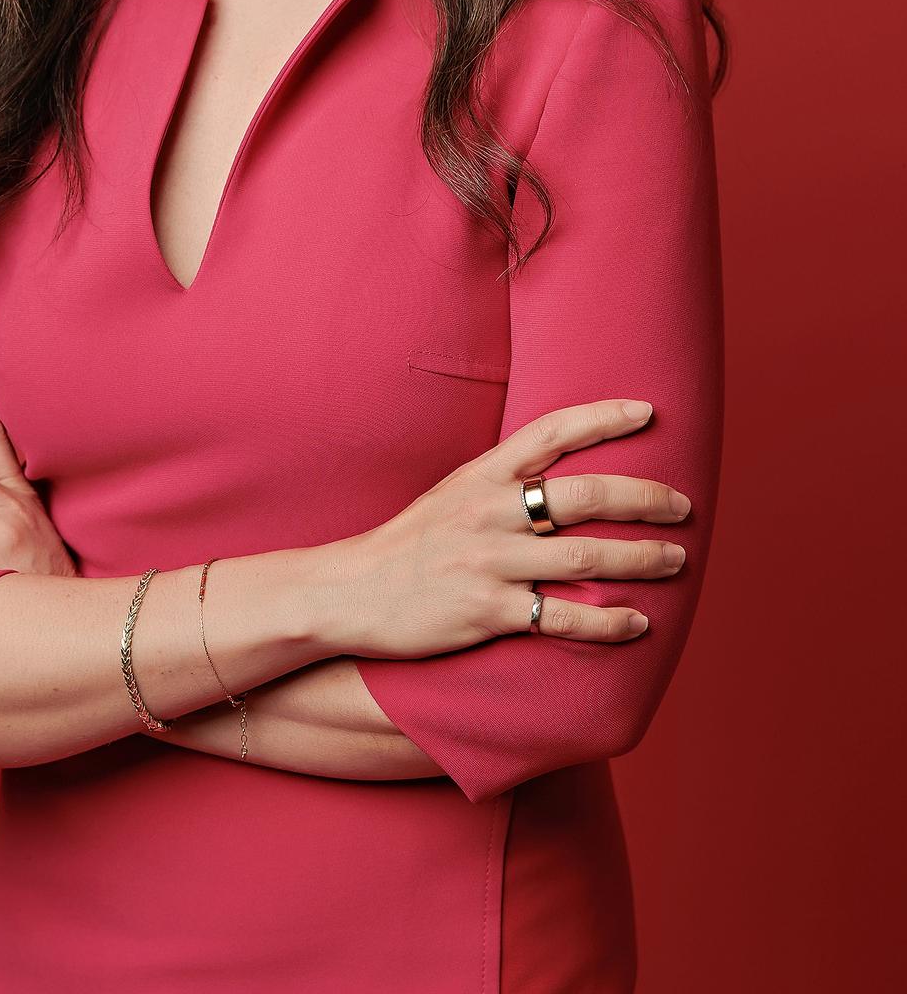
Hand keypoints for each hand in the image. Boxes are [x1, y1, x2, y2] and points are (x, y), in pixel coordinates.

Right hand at [338, 398, 690, 656]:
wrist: (350, 592)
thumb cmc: (409, 544)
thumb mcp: (451, 494)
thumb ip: (502, 482)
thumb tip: (561, 472)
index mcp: (482, 475)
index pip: (551, 431)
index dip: (603, 417)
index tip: (649, 411)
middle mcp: (489, 512)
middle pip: (585, 495)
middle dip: (645, 499)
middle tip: (684, 507)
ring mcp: (489, 563)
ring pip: (585, 558)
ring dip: (641, 559)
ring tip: (677, 560)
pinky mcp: (487, 612)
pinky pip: (561, 618)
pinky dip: (607, 621)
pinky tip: (638, 621)